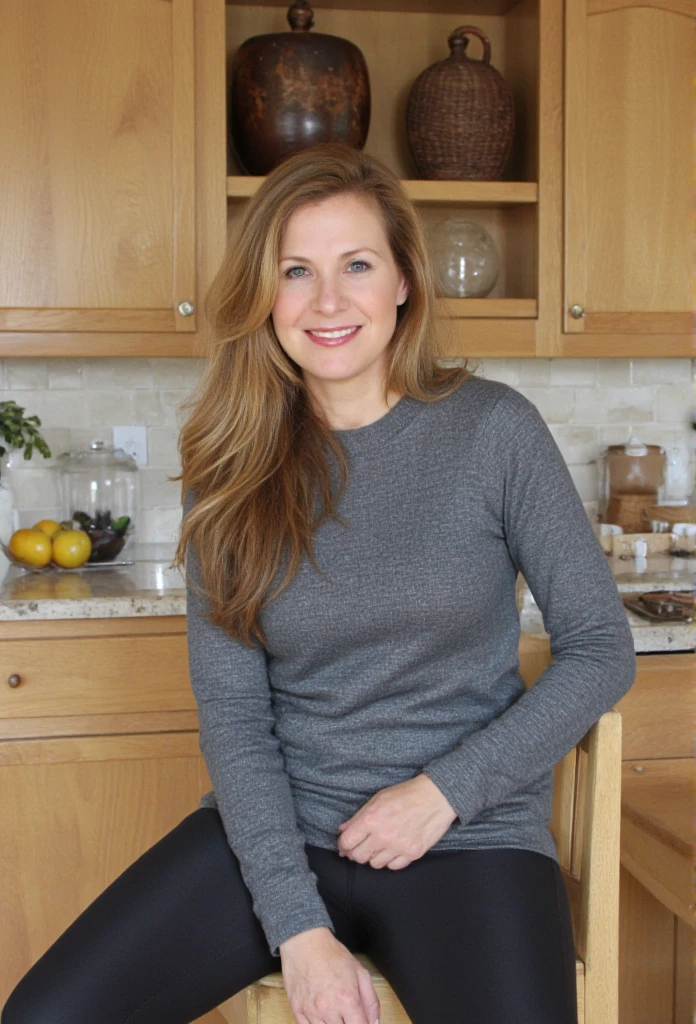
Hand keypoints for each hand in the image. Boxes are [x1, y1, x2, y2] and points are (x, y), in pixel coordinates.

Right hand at [279, 927, 380, 1023]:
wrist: (304, 942)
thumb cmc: (331, 954)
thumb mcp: (360, 972)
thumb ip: (371, 1001)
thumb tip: (374, 1023)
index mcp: (347, 1000)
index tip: (361, 1021)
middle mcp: (328, 1009)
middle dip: (348, 1023)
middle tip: (347, 1013)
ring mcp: (311, 1012)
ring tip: (334, 1011)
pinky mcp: (297, 1011)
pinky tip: (321, 1014)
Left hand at [336, 773, 457, 869]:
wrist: (435, 797)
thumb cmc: (406, 794)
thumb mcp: (377, 799)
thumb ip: (358, 816)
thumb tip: (343, 830)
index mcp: (371, 819)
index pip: (347, 842)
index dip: (343, 845)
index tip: (345, 845)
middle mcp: (383, 836)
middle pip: (359, 857)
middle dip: (356, 853)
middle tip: (360, 847)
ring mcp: (398, 846)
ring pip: (375, 864)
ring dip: (373, 857)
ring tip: (379, 846)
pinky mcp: (413, 854)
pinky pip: (393, 866)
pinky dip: (390, 861)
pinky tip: (392, 850)